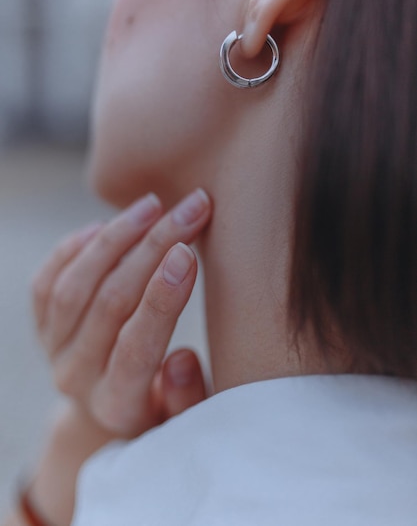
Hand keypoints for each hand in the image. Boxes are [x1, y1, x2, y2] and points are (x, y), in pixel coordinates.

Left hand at [32, 189, 211, 437]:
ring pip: (74, 285)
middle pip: (110, 302)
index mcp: (118, 404)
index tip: (188, 252)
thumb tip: (180, 358)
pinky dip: (73, 248)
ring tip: (153, 205)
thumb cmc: (161, 406)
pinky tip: (106, 224)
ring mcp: (53, 348)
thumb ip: (186, 396)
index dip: (162, 298)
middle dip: (154, 248)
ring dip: (116, 238)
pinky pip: (46, 281)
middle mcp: (76, 376)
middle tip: (191, 209)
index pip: (137, 347)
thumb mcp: (185, 418)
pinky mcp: (42, 325)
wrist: (111, 409)